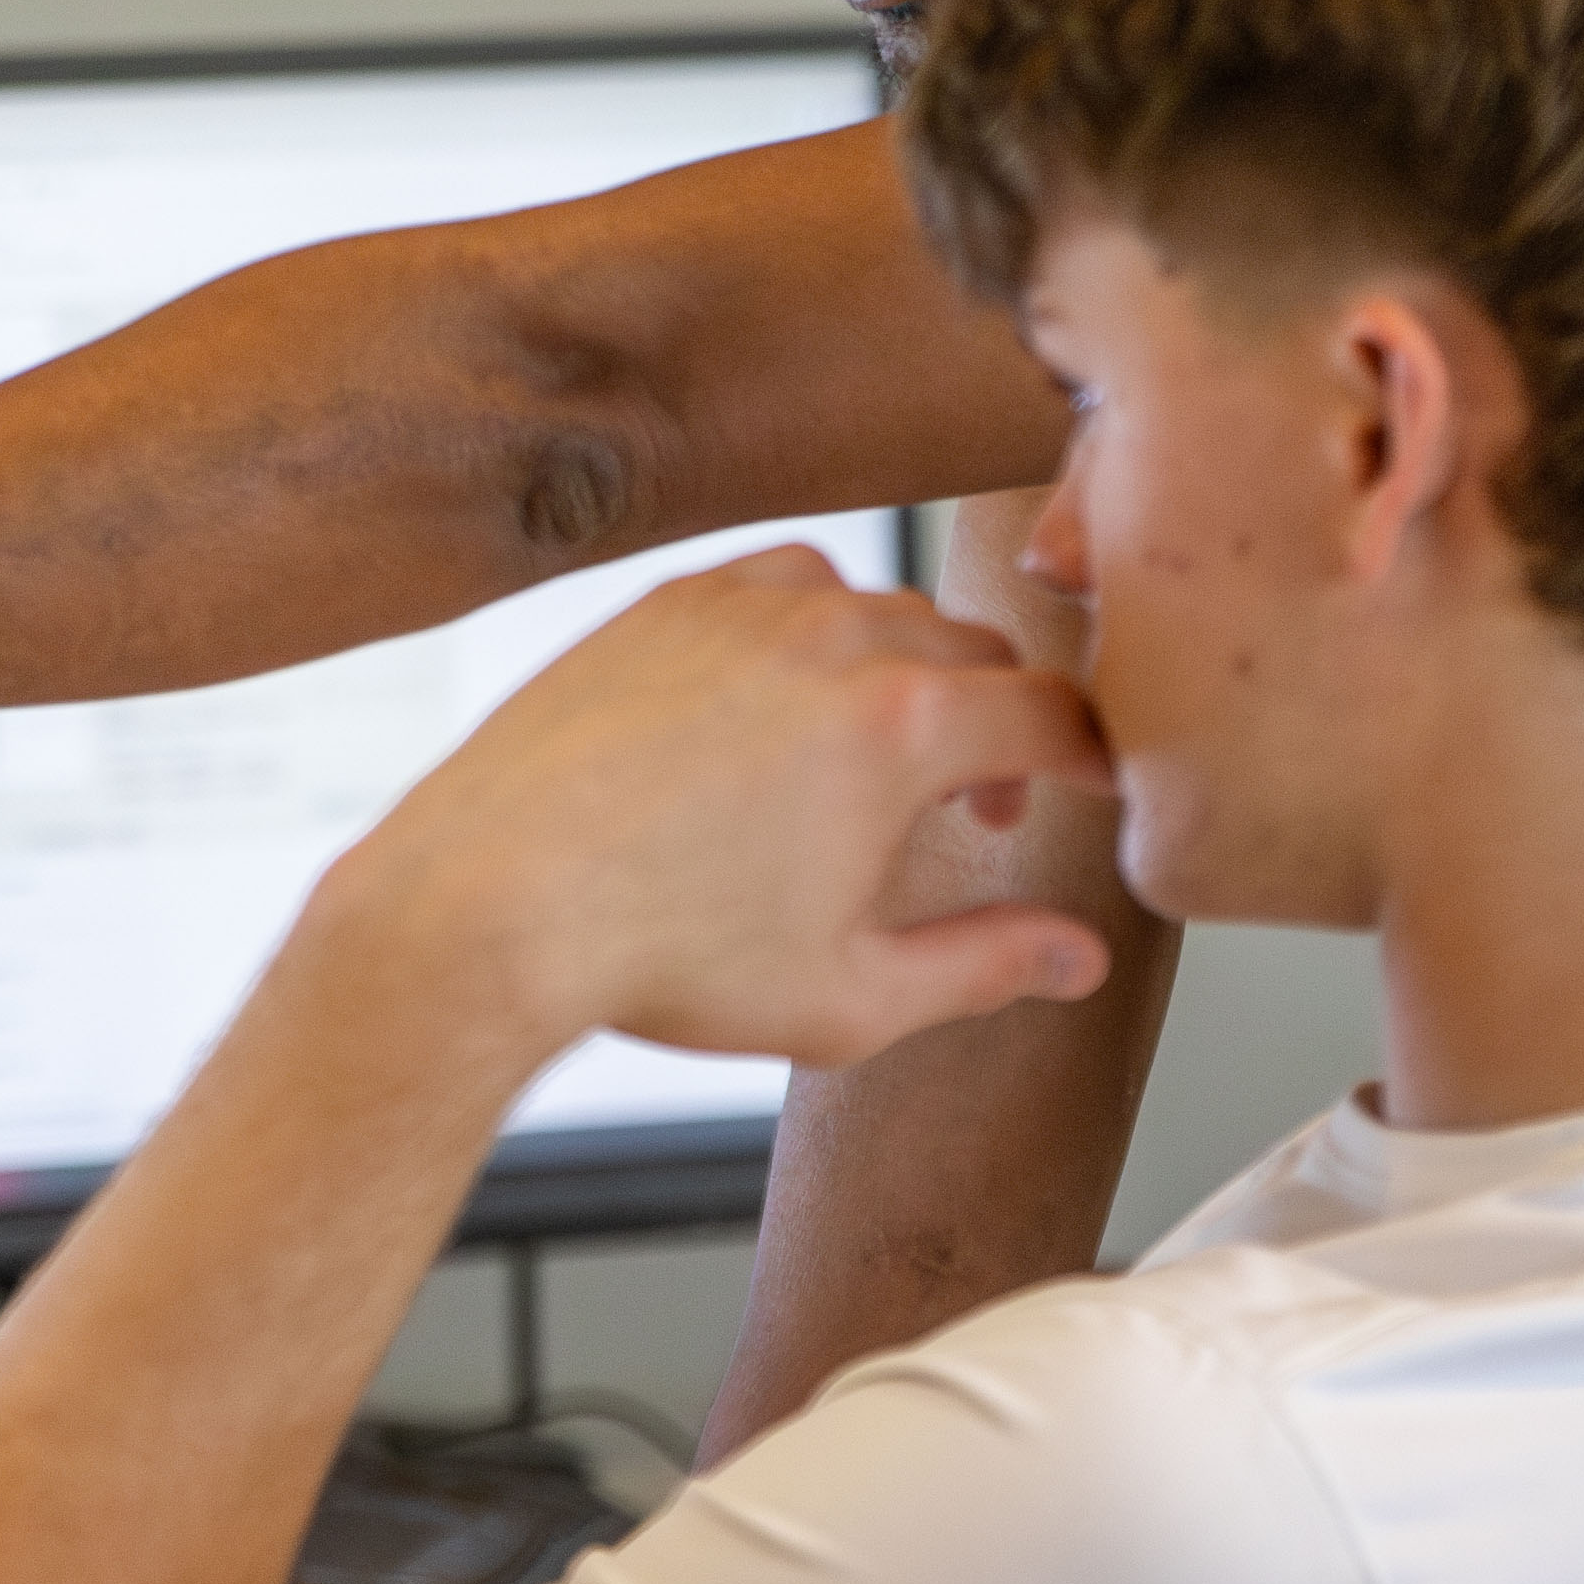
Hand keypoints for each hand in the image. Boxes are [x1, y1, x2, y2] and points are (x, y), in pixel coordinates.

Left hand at [326, 546, 1119, 1075]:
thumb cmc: (656, 958)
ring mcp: (739, 606)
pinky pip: (777, 587)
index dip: (1094, 761)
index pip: (1054, 715)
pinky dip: (809, 634)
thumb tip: (1077, 958)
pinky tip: (781, 711)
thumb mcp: (851, 996)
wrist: (486, 904)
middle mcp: (830, 638)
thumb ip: (983, 966)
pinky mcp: (662, 603)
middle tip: (976, 813)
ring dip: (905, 671)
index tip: (1097, 791)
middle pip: (972, 651)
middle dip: (999, 726)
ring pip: (875, 608)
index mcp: (901, 725)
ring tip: (876, 763)